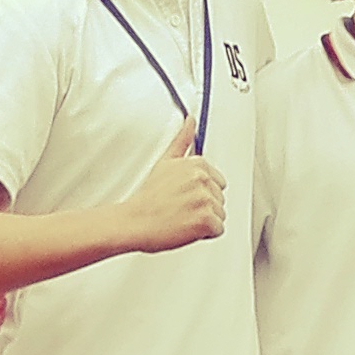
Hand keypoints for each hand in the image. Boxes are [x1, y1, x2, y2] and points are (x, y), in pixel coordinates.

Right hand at [122, 115, 226, 254]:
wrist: (134, 221)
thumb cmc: (148, 198)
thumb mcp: (165, 162)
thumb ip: (182, 140)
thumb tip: (191, 120)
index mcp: (197, 164)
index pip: (217, 183)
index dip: (201, 193)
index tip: (184, 197)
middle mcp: (203, 179)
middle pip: (219, 199)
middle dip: (204, 207)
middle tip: (181, 209)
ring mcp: (205, 199)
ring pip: (220, 215)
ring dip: (204, 221)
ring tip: (182, 218)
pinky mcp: (205, 219)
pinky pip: (217, 230)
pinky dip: (204, 234)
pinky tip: (186, 228)